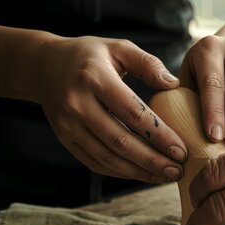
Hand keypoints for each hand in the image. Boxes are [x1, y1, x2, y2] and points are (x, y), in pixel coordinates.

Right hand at [36, 36, 186, 182]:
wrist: (44, 66)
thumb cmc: (90, 56)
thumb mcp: (118, 48)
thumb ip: (148, 63)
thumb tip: (175, 84)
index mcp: (94, 78)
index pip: (132, 113)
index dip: (159, 135)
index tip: (181, 149)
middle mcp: (77, 104)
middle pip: (120, 141)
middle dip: (152, 160)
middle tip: (178, 170)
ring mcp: (68, 125)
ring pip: (108, 158)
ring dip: (139, 172)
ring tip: (165, 176)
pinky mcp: (66, 139)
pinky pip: (96, 163)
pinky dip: (121, 172)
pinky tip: (143, 174)